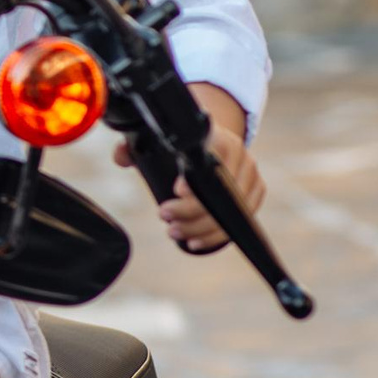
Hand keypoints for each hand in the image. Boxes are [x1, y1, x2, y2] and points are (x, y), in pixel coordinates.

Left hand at [114, 82, 265, 249]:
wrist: (213, 140)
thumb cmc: (179, 145)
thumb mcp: (155, 141)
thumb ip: (133, 147)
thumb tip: (121, 157)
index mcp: (217, 136)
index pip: (212, 158)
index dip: (196, 179)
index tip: (176, 192)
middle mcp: (239, 154)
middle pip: (221, 191)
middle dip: (191, 211)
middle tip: (164, 216)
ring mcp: (250, 174)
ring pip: (232, 210)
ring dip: (201, 228)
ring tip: (174, 232)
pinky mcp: (256, 191)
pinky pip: (243, 220)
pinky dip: (217, 235)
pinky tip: (195, 241)